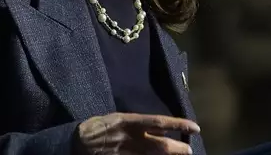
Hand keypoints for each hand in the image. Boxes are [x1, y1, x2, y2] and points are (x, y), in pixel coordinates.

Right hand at [74, 112, 200, 153]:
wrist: (76, 143)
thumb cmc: (98, 127)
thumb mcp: (118, 118)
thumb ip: (138, 124)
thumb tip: (159, 128)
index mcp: (129, 122)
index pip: (160, 122)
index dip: (179, 125)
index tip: (194, 127)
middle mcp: (130, 138)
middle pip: (160, 145)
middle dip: (177, 149)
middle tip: (188, 151)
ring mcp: (126, 153)